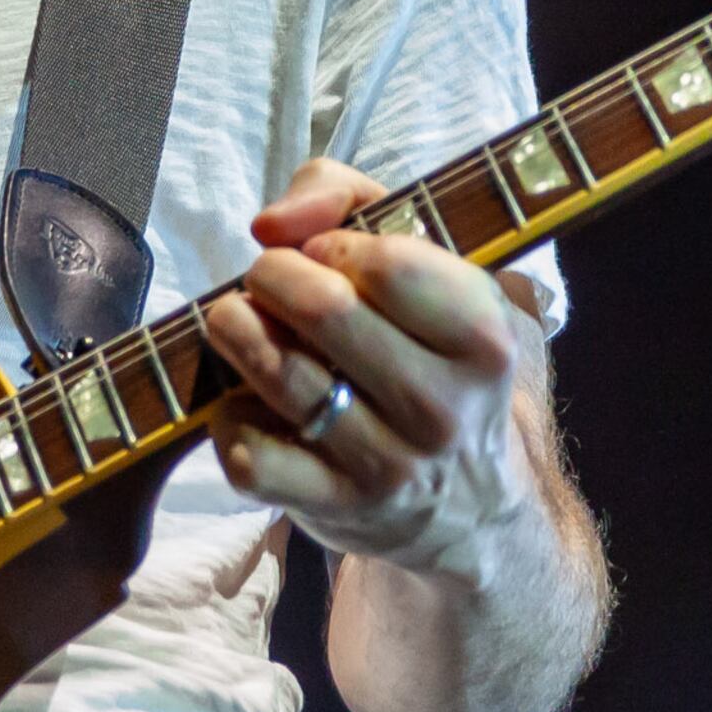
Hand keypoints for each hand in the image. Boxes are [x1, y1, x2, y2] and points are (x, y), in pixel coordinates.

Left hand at [200, 157, 549, 585]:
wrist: (477, 509)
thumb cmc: (444, 365)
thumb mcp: (442, 272)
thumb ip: (355, 202)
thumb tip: (273, 222)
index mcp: (482, 339)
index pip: (386, 263)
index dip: (333, 243)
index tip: (325, 253)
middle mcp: (441, 407)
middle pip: (324, 309)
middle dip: (272, 275)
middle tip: (267, 279)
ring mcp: (387, 465)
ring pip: (278, 373)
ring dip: (235, 330)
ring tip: (236, 320)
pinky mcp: (334, 508)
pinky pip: (250, 453)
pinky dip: (229, 418)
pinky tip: (247, 402)